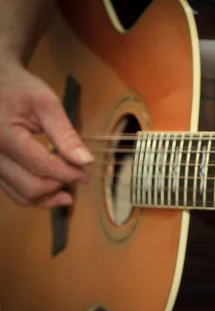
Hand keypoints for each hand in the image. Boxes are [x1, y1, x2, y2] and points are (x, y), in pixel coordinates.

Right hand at [0, 59, 92, 207]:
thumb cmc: (18, 88)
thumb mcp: (46, 104)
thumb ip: (66, 134)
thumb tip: (85, 161)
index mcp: (3, 135)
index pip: (42, 165)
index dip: (69, 173)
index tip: (86, 174)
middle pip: (30, 186)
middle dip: (59, 185)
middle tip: (79, 177)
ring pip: (20, 195)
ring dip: (48, 197)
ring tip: (68, 191)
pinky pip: (13, 190)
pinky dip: (35, 194)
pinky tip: (53, 188)